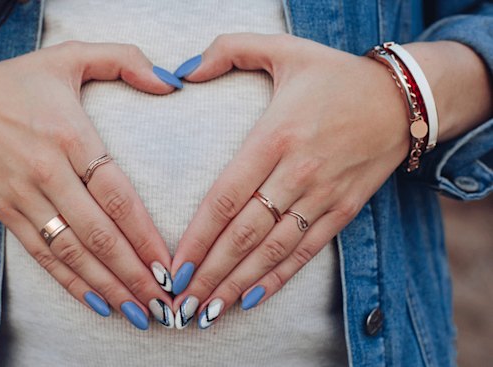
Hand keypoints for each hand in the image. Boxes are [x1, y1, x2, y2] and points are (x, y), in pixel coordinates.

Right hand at [0, 30, 176, 328]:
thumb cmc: (18, 79)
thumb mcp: (71, 54)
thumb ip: (125, 58)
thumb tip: (171, 81)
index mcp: (69, 135)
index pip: (116, 195)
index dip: (144, 234)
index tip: (169, 263)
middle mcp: (47, 171)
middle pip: (99, 234)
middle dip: (134, 273)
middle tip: (165, 301)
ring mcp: (23, 196)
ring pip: (72, 253)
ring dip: (108, 287)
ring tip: (139, 313)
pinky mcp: (5, 211)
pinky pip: (42, 256)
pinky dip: (71, 283)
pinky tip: (98, 304)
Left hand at [170, 33, 412, 328]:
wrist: (404, 99)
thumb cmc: (336, 75)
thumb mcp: (284, 48)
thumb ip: (230, 49)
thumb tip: (183, 70)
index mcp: (276, 136)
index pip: (226, 196)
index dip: (198, 236)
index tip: (174, 264)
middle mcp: (298, 172)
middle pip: (244, 233)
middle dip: (209, 272)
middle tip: (180, 303)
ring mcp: (322, 195)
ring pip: (272, 250)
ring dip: (237, 284)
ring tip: (208, 311)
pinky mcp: (342, 210)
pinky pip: (306, 251)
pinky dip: (278, 278)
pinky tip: (251, 299)